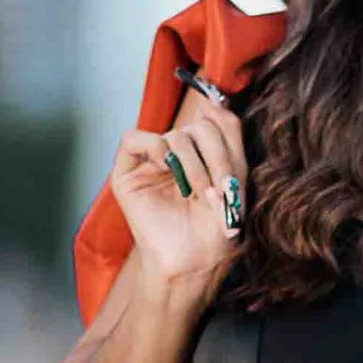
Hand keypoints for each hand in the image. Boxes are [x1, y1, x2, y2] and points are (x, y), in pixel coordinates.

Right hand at [106, 91, 246, 296]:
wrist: (194, 261)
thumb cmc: (215, 229)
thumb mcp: (235, 176)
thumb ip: (229, 135)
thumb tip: (215, 101)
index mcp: (201, 155)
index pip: (214, 124)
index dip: (224, 146)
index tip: (231, 179)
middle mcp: (175, 156)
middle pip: (198, 127)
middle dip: (213, 158)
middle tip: (216, 190)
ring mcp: (150, 164)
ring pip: (174, 135)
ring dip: (192, 165)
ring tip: (196, 194)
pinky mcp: (126, 175)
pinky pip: (133, 138)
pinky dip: (155, 150)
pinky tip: (167, 174)